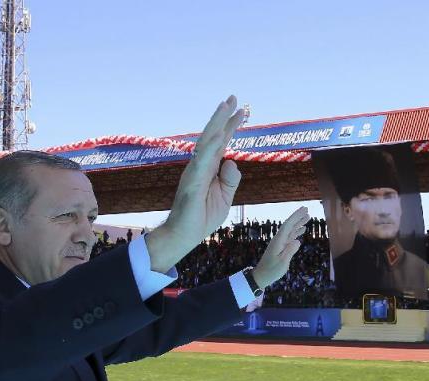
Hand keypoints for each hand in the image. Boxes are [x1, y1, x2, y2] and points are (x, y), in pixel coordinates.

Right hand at [146, 96, 245, 271]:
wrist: (185, 236)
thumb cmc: (203, 216)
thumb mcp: (225, 197)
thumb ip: (230, 179)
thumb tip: (233, 161)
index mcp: (209, 168)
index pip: (222, 142)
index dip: (231, 126)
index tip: (243, 110)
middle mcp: (200, 165)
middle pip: (213, 136)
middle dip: (223, 116)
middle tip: (233, 97)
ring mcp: (194, 173)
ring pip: (206, 143)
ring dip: (217, 124)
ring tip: (226, 106)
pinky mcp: (191, 184)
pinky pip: (202, 163)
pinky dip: (211, 148)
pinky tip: (220, 135)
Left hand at [251, 206, 309, 287]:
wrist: (261, 276)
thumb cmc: (271, 270)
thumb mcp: (282, 262)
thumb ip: (290, 251)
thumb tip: (298, 241)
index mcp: (279, 241)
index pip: (288, 225)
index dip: (296, 217)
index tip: (304, 209)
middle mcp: (279, 240)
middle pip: (289, 225)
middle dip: (298, 217)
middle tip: (307, 209)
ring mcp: (280, 244)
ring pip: (291, 231)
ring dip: (299, 224)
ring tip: (307, 218)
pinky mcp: (281, 248)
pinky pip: (290, 237)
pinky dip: (296, 232)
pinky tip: (302, 231)